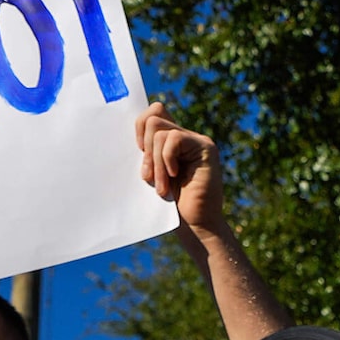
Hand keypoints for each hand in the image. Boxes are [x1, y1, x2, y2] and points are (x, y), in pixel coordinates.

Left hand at [134, 102, 228, 257]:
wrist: (194, 227)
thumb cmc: (171, 206)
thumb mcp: (152, 174)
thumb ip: (147, 153)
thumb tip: (133, 136)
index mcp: (172, 141)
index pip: (154, 111)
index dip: (139, 126)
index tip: (138, 152)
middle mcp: (186, 137)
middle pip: (153, 117)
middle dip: (145, 150)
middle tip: (149, 177)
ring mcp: (197, 141)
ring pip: (160, 131)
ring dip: (155, 162)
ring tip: (162, 186)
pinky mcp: (205, 148)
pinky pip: (173, 139)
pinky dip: (166, 160)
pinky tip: (174, 176)